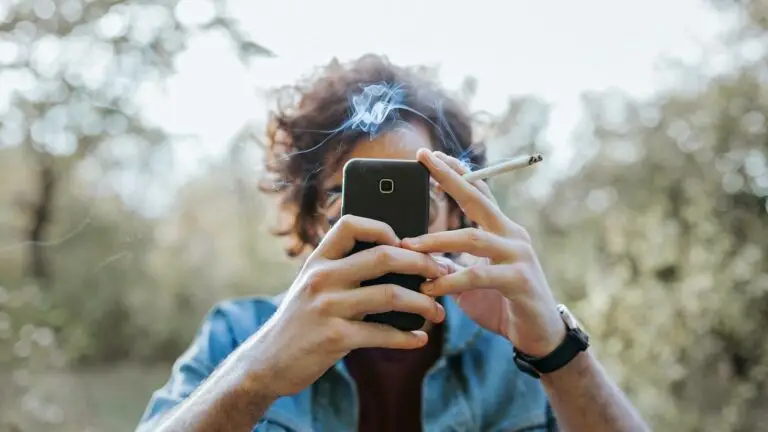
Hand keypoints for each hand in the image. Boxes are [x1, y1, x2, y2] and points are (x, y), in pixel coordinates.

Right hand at [250, 215, 448, 396]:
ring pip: (390, 294)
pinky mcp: (334, 337)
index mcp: (318, 260)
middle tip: (441, 273)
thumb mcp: (314, 286)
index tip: (406, 242)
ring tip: (438, 311)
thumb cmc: (302, 321)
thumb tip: (399, 260)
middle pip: (383, 256)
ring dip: (423, 303)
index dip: (383, 227)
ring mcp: (327, 307)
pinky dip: (407, 337)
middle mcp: (321, 278)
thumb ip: (345, 271)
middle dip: (421, 263)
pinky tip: (420, 339)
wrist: (268, 361)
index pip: (351, 224)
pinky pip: (382, 334)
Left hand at [401, 150, 564, 357]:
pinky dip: (449, 281)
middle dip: (450, 178)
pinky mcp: (519, 280)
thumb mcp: (472, 280)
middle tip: (425, 160)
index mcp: (501, 230)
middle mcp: (512, 235)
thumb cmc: (503, 304)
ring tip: (408, 247)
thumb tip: (418, 255)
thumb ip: (451, 262)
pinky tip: (429, 287)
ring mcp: (518, 255)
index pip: (479, 192)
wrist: (539, 337)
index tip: (433, 155)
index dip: (458, 172)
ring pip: (472, 238)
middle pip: (478, 199)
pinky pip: (477, 275)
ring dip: (436, 240)